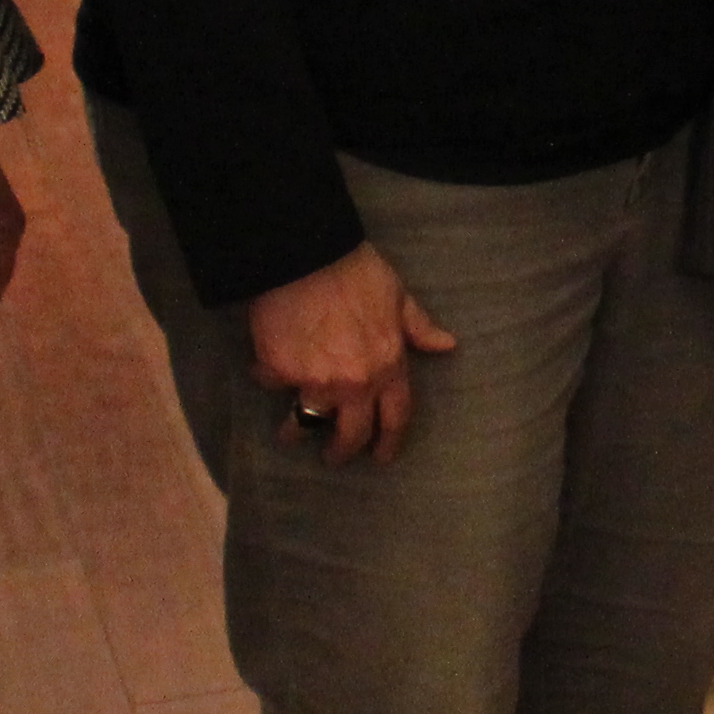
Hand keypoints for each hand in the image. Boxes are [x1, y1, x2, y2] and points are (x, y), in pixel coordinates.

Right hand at [247, 244, 456, 464]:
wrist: (306, 257)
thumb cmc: (357, 272)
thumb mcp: (398, 297)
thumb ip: (418, 328)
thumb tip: (447, 346)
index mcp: (388, 366)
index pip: (396, 417)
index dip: (389, 441)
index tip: (381, 457)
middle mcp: (355, 383)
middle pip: (351, 434)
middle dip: (342, 450)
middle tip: (333, 456)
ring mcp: (315, 382)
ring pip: (305, 421)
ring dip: (296, 430)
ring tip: (289, 433)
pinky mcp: (279, 372)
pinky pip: (271, 383)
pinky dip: (269, 377)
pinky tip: (266, 370)